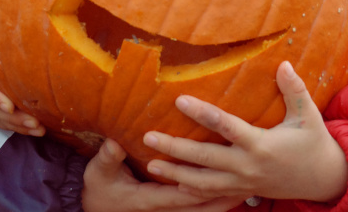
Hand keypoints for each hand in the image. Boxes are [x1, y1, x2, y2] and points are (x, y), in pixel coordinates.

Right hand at [82, 139, 246, 211]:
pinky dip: (215, 204)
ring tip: (249, 192)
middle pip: (199, 205)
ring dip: (224, 202)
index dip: (199, 182)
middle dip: (223, 195)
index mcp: (150, 199)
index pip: (180, 193)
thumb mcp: (100, 172)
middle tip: (248, 184)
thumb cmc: (100, 187)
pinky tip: (233, 195)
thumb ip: (109, 157)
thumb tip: (116, 143)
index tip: (218, 168)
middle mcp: (164, 208)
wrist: (97, 209)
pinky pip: (198, 211)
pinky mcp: (171, 210)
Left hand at [143, 61, 347, 201]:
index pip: (225, 126)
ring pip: (202, 183)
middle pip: (204, 159)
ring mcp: (243, 184)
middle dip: (175, 149)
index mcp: (261, 145)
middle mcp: (247, 167)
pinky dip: (190, 193)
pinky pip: (211, 196)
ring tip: (150, 165)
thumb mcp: (308, 115)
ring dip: (174, 174)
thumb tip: (283, 63)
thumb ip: (294, 89)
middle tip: (148, 136)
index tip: (179, 100)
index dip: (202, 113)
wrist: (324, 180)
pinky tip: (171, 186)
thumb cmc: (314, 143)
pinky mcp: (242, 193)